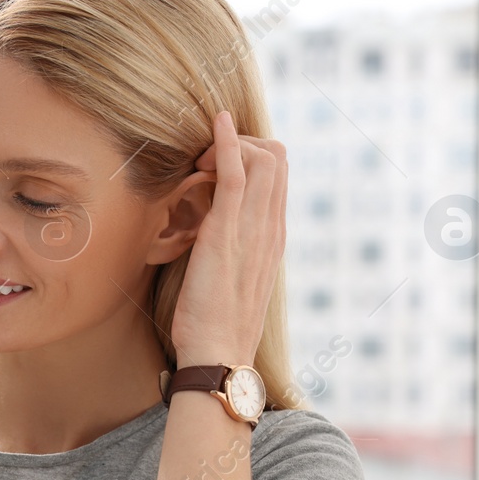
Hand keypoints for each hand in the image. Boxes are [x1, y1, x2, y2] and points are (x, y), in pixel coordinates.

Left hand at [170, 110, 287, 366]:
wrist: (218, 355)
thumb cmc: (215, 327)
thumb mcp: (232, 282)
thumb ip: (232, 254)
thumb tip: (214, 238)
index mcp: (272, 239)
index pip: (279, 177)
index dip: (250, 157)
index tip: (215, 168)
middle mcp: (270, 229)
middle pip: (277, 159)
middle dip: (242, 143)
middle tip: (205, 161)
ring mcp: (253, 229)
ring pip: (263, 160)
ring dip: (229, 144)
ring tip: (199, 159)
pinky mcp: (227, 232)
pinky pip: (235, 174)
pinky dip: (227, 142)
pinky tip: (216, 124)